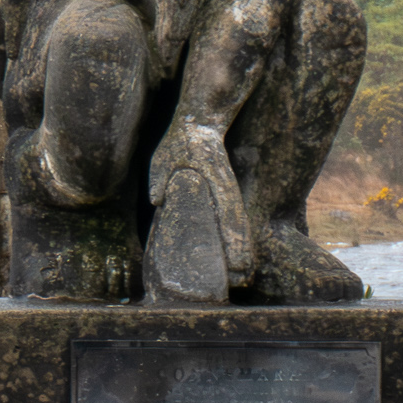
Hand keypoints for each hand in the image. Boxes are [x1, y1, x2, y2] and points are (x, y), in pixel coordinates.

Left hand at [147, 118, 251, 279]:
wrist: (200, 122)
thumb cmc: (180, 141)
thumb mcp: (165, 155)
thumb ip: (161, 176)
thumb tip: (158, 199)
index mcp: (213, 181)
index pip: (227, 213)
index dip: (233, 239)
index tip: (238, 262)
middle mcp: (226, 190)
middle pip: (237, 224)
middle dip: (240, 253)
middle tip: (243, 281)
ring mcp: (228, 191)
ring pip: (237, 222)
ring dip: (240, 248)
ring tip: (243, 275)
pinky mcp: (225, 192)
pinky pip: (232, 216)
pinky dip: (235, 236)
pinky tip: (234, 254)